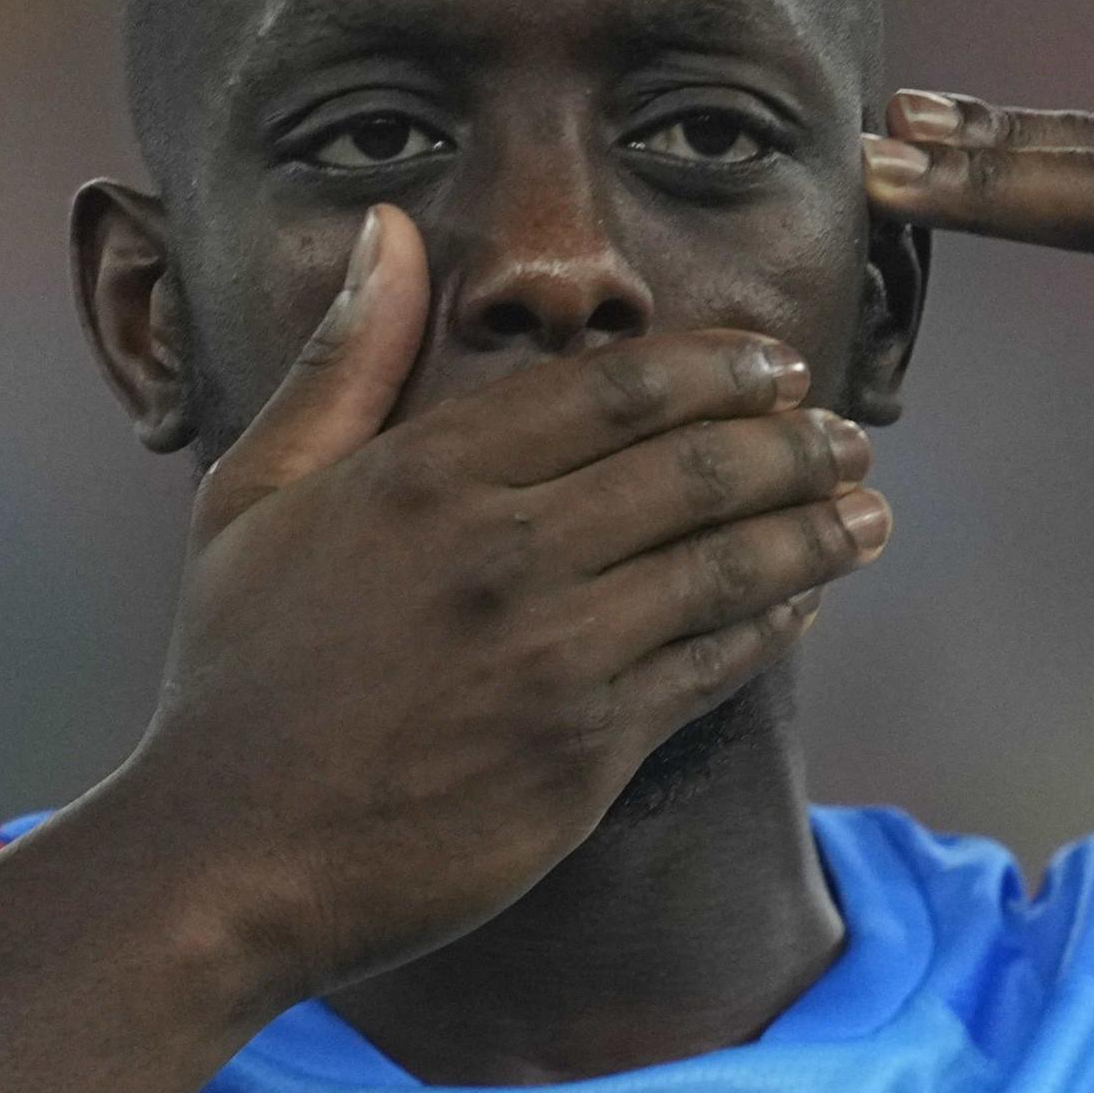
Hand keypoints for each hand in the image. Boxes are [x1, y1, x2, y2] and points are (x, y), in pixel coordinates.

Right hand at [111, 204, 888, 993]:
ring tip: (867, 512)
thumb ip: (341, 362)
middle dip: (796, 443)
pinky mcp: (585, 750)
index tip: (776, 364)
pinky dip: (773, 624)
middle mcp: (502, 551)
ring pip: (729, 564)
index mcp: (426, 473)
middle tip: (847, 435)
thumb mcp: (253, 496)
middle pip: (696, 465)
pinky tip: (803, 603)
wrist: (227, 860)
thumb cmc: (234, 677)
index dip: (719, 367)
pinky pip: (712, 663)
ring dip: (815, 530)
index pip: (618, 388)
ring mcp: (552, 654)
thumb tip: (388, 231)